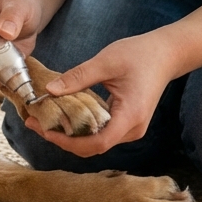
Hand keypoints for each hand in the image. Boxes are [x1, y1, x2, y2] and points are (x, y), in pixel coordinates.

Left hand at [25, 32, 178, 156]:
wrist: (166, 54)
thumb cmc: (140, 55)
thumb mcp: (106, 61)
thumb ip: (78, 77)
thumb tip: (50, 91)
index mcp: (130, 117)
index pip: (97, 143)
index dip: (68, 142)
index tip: (45, 130)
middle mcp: (132, 129)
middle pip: (93, 146)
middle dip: (62, 139)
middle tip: (35, 123)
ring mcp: (131, 128)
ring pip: (96, 141)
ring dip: (70, 134)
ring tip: (44, 119)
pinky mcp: (127, 122)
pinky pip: (101, 132)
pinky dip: (81, 127)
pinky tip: (63, 115)